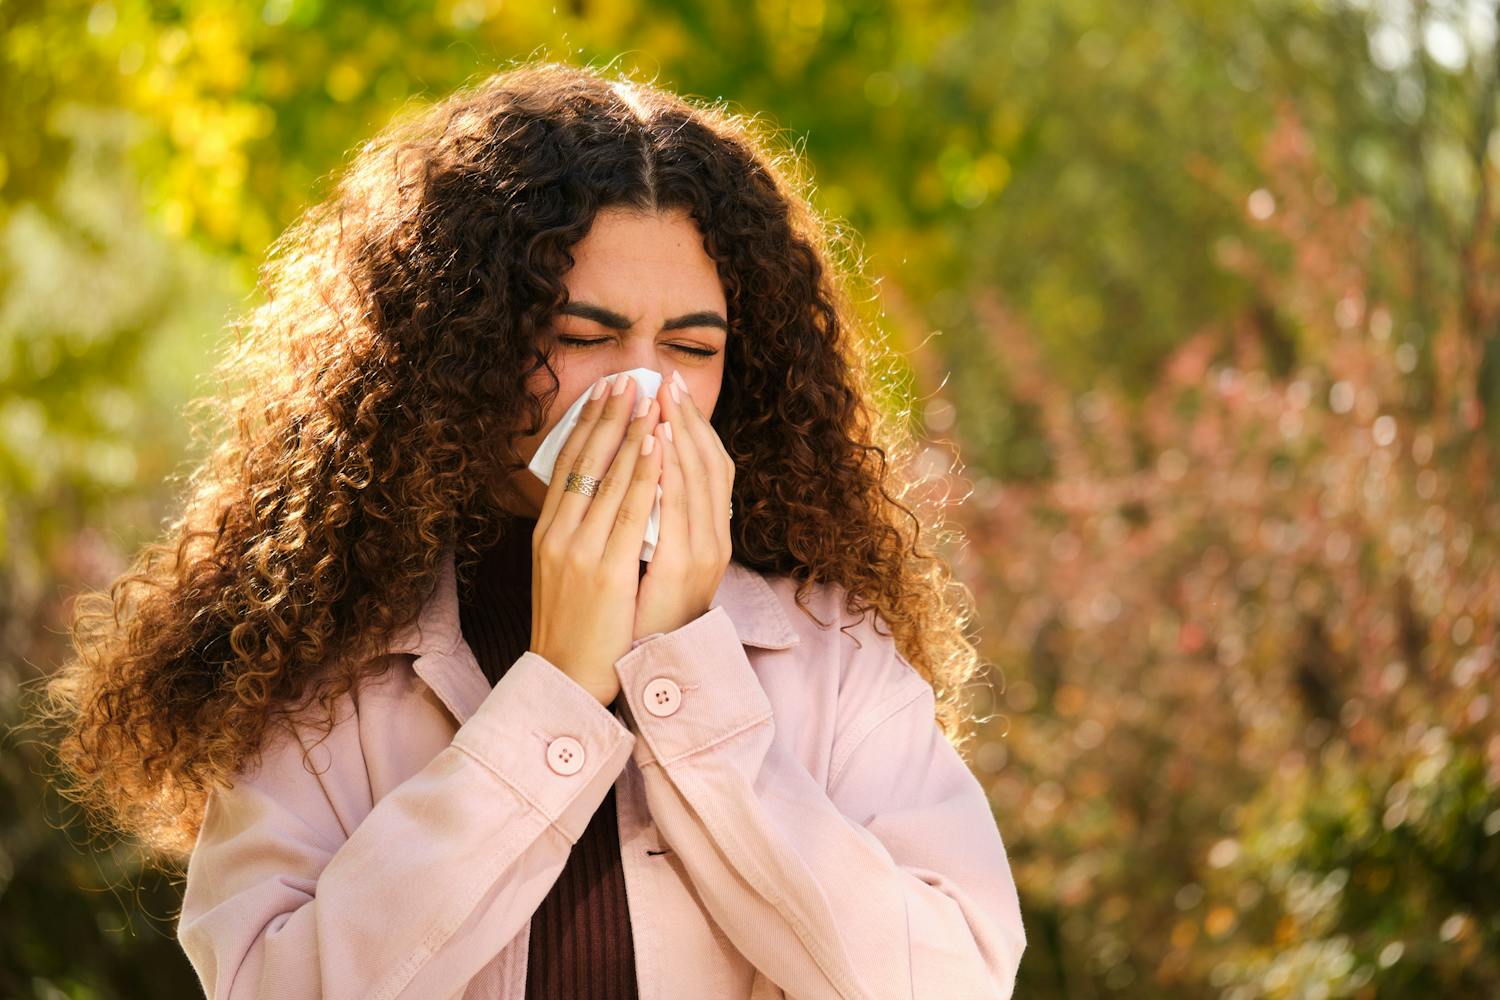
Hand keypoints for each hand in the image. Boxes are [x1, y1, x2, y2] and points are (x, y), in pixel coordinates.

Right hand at [530, 374, 662, 704]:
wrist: (566, 678)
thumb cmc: (573, 626)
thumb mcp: (564, 571)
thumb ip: (577, 533)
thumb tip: (598, 496)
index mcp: (548, 532)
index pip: (568, 464)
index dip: (587, 424)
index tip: (607, 391)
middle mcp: (558, 534)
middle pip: (585, 460)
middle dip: (610, 415)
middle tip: (630, 377)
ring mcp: (579, 551)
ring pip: (608, 477)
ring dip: (632, 431)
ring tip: (649, 396)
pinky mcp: (604, 571)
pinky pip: (628, 510)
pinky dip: (643, 472)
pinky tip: (657, 444)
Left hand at [633, 368, 734, 641]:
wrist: (630, 672)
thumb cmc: (637, 620)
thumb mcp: (655, 565)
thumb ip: (658, 524)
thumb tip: (645, 479)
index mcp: (709, 539)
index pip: (711, 468)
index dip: (695, 428)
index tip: (674, 391)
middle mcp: (712, 542)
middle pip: (707, 465)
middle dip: (685, 420)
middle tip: (667, 379)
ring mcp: (699, 554)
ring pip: (693, 480)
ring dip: (676, 435)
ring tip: (659, 398)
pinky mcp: (671, 567)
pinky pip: (668, 507)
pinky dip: (662, 471)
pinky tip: (652, 444)